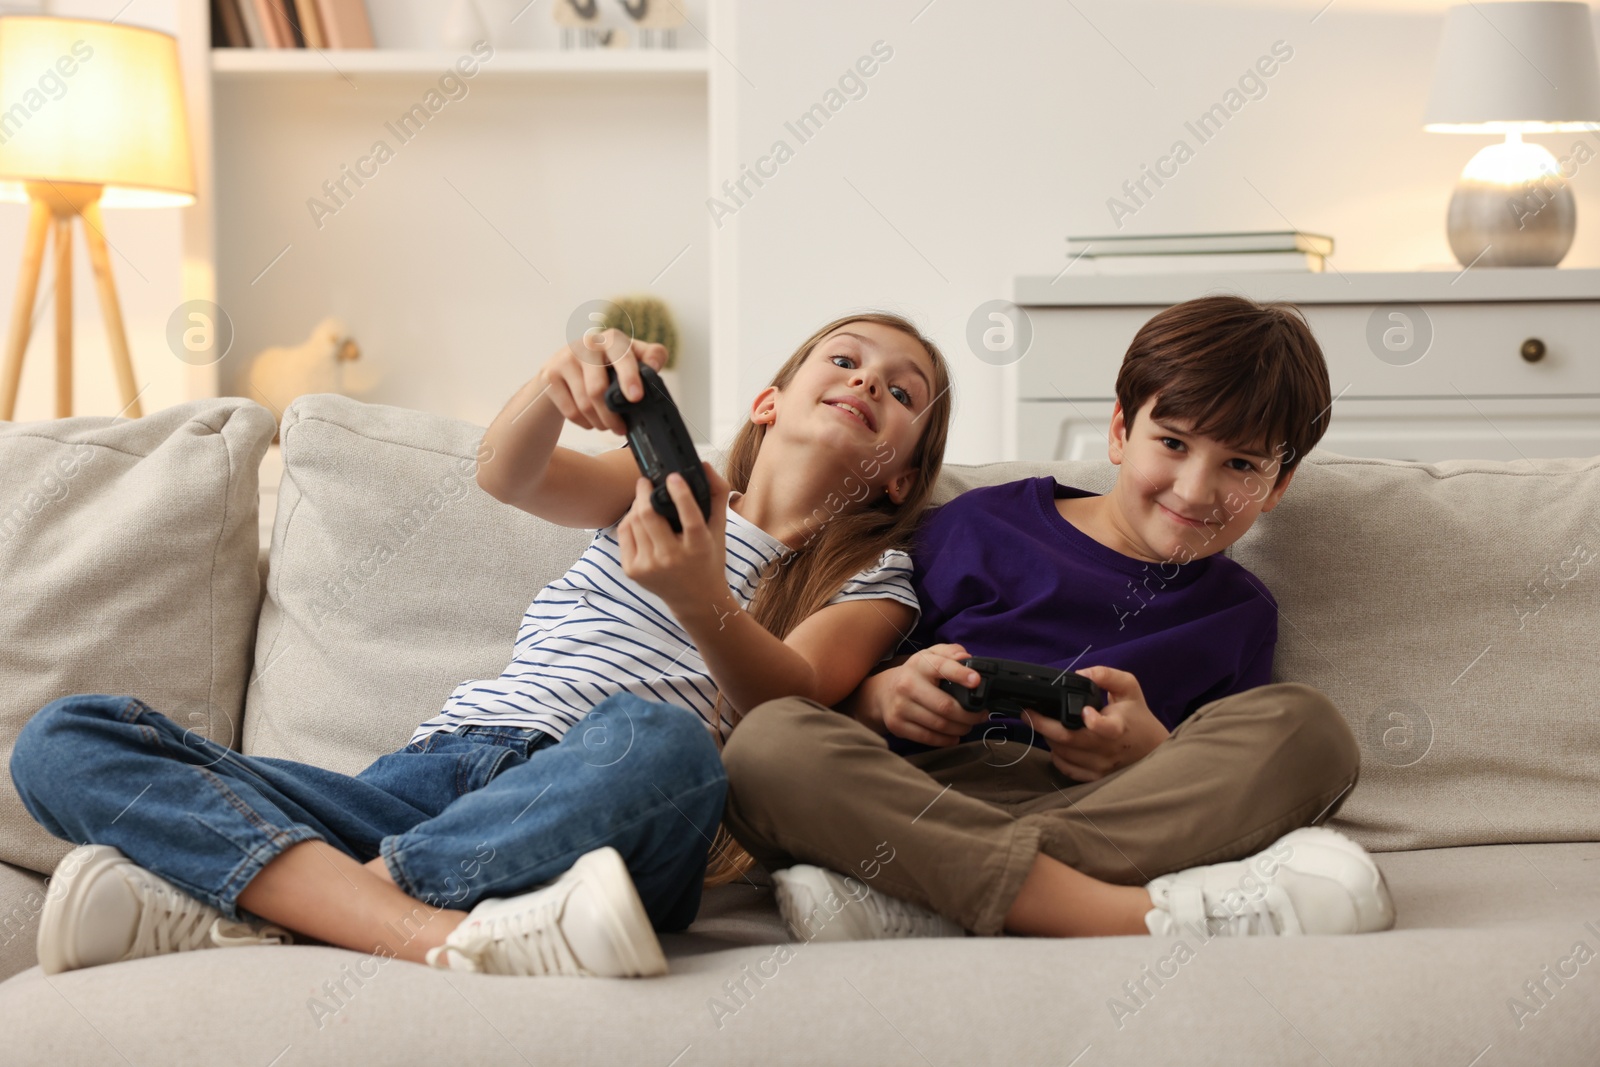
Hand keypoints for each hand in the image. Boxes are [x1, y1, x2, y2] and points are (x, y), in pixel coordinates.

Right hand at [535, 327, 668, 435]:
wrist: (565, 365)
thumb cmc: (607, 364)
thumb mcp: (631, 356)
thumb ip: (650, 357)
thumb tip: (655, 367)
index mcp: (613, 339)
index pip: (623, 356)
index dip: (629, 377)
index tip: (636, 397)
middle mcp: (588, 344)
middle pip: (598, 389)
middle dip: (612, 416)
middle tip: (621, 430)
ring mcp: (566, 358)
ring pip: (584, 403)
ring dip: (599, 422)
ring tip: (607, 426)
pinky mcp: (550, 374)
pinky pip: (570, 410)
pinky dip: (584, 422)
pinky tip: (591, 421)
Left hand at [617, 462, 729, 611]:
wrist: (696, 599)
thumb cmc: (708, 559)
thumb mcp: (719, 529)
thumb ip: (716, 495)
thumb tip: (703, 466)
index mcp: (698, 547)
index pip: (689, 517)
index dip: (681, 494)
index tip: (673, 477)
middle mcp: (672, 558)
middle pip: (649, 515)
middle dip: (644, 491)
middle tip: (646, 481)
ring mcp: (649, 566)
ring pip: (633, 522)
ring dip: (636, 505)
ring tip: (644, 499)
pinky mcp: (633, 571)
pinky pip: (624, 534)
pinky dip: (629, 521)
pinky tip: (638, 518)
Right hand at [859, 643, 988, 746]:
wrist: (883, 692)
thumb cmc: (916, 674)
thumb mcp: (931, 656)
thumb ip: (951, 652)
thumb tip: (967, 659)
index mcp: (919, 664)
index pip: (940, 667)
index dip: (960, 674)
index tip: (977, 681)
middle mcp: (907, 685)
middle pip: (944, 705)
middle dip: (969, 714)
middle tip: (980, 715)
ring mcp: (900, 707)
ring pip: (939, 724)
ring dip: (961, 728)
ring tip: (968, 725)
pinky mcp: (897, 725)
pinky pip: (928, 738)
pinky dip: (947, 740)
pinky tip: (954, 736)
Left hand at [1020, 665, 1168, 780]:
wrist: (1153, 749)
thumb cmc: (1137, 716)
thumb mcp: (1128, 688)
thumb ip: (1106, 675)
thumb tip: (1079, 674)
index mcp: (1119, 726)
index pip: (1105, 728)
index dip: (1094, 721)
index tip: (1086, 711)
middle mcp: (1109, 749)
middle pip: (1069, 741)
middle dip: (1043, 725)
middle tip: (1028, 713)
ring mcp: (1101, 766)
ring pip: (1063, 753)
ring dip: (1048, 737)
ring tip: (1045, 724)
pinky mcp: (1095, 777)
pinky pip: (1066, 768)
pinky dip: (1056, 755)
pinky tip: (1057, 743)